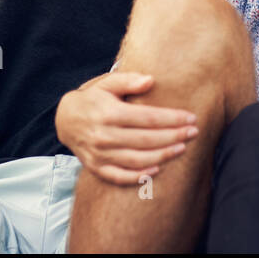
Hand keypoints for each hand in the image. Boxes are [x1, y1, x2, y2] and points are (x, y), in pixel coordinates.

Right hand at [54, 72, 200, 184]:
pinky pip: (119, 176)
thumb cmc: (93, 98)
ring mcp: (100, 154)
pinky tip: (157, 170)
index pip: (147, 118)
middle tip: (193, 132)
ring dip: (162, 156)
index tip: (191, 117)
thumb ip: (128, 80)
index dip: (171, 119)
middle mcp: (104, 136)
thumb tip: (151, 80)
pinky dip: (138, 177)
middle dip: (173, 136)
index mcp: (109, 113)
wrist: (65, 119)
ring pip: (136, 160)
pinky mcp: (96, 167)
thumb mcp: (107, 83)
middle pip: (146, 140)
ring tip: (181, 148)